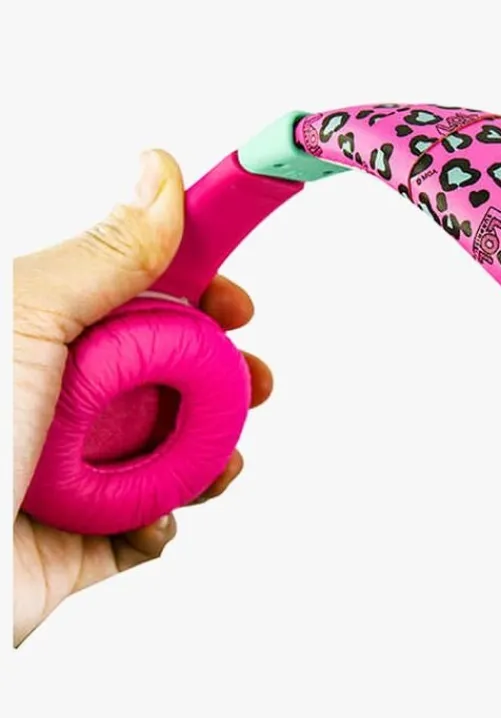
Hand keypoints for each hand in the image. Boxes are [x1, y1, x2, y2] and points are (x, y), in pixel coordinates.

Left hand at [13, 151, 272, 644]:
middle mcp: (48, 400)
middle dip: (222, 379)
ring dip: (210, 454)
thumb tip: (160, 170)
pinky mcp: (73, 547)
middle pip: (161, 373)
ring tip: (222, 463)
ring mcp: (63, 476)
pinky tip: (157, 517)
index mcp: (34, 335)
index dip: (194, 291)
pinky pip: (144, 529)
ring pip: (166, 452)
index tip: (238, 302)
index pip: (131, 296)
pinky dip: (165, 521)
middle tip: (255, 382)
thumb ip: (107, 252)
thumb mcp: (29, 316)